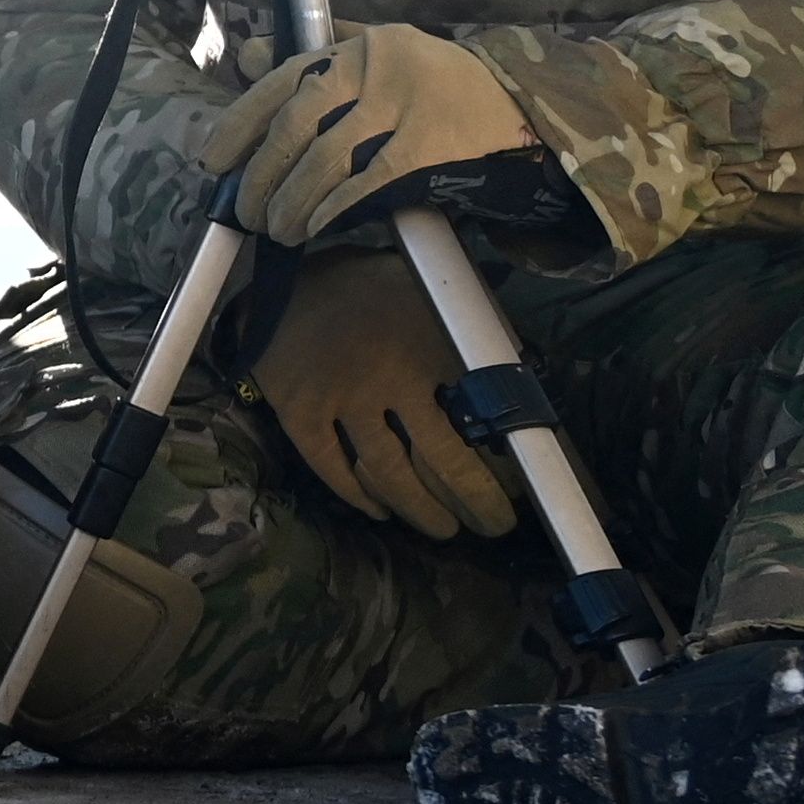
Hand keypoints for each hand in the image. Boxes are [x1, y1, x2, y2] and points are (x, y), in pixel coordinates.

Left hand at [199, 22, 538, 245]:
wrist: (521, 100)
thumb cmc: (439, 78)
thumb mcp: (381, 46)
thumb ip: (321, 48)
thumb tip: (250, 51)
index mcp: (354, 46)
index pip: (281, 82)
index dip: (240, 123)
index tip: (213, 162)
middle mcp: (372, 67)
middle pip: (296, 125)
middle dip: (262, 174)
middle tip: (246, 213)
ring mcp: (402, 103)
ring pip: (327, 156)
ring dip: (292, 200)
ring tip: (276, 229)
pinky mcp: (430, 141)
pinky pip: (369, 178)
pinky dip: (335, 205)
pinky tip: (315, 225)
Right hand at [247, 249, 520, 538]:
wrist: (280, 274)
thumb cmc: (365, 281)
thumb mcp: (430, 288)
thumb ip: (472, 322)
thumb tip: (523, 364)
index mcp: (430, 350)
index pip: (480, 424)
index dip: (502, 464)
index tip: (517, 487)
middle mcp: (391, 383)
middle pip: (443, 463)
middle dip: (476, 502)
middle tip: (492, 525)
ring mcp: (342, 401)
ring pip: (390, 475)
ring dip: (421, 510)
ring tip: (443, 529)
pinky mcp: (300, 412)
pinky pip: (331, 468)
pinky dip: (357, 496)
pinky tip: (379, 511)